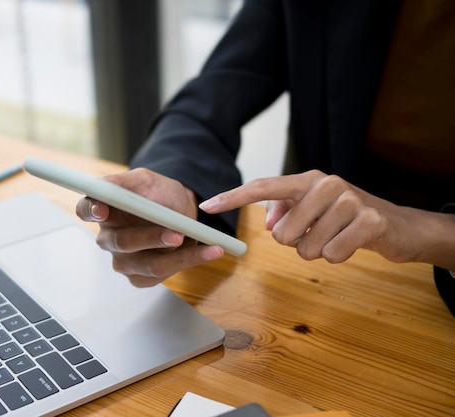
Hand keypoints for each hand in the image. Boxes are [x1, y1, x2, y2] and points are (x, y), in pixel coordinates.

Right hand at [75, 168, 223, 286]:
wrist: (180, 210)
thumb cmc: (158, 194)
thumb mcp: (145, 180)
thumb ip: (124, 181)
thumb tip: (106, 184)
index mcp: (103, 210)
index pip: (85, 210)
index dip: (91, 211)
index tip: (102, 210)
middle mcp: (109, 239)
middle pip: (121, 243)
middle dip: (150, 238)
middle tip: (176, 233)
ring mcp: (124, 261)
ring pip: (147, 265)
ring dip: (178, 256)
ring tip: (207, 246)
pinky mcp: (142, 277)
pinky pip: (164, 274)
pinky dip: (190, 262)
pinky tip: (209, 252)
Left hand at [200, 170, 454, 269]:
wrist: (396, 224)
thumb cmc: (344, 218)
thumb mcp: (312, 210)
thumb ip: (284, 211)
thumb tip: (268, 224)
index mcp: (306, 180)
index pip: (262, 187)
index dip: (233, 197)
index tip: (206, 206)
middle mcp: (325, 184)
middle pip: (281, 234)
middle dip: (296, 244)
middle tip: (318, 234)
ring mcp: (348, 200)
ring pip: (306, 248)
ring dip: (318, 251)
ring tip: (337, 236)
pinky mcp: (369, 220)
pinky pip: (332, 255)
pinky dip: (338, 257)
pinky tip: (353, 243)